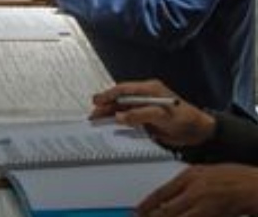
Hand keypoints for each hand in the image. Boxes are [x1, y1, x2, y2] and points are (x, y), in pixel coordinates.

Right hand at [91, 80, 214, 147]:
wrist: (199, 133)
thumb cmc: (185, 119)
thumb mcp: (161, 116)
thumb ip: (139, 115)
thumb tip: (120, 116)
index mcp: (150, 89)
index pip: (124, 89)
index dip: (109, 94)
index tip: (97, 101)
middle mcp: (146, 96)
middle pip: (121, 98)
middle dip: (106, 105)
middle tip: (94, 112)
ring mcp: (146, 107)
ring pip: (123, 108)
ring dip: (110, 113)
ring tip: (97, 119)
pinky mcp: (147, 118)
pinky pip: (129, 117)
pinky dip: (119, 120)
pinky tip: (111, 123)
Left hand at [136, 164, 257, 216]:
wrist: (253, 185)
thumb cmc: (232, 177)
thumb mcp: (202, 173)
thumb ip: (184, 184)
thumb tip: (167, 196)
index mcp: (189, 177)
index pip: (160, 193)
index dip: (146, 204)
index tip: (138, 211)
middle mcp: (195, 191)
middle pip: (167, 211)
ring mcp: (206, 206)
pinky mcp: (214, 215)